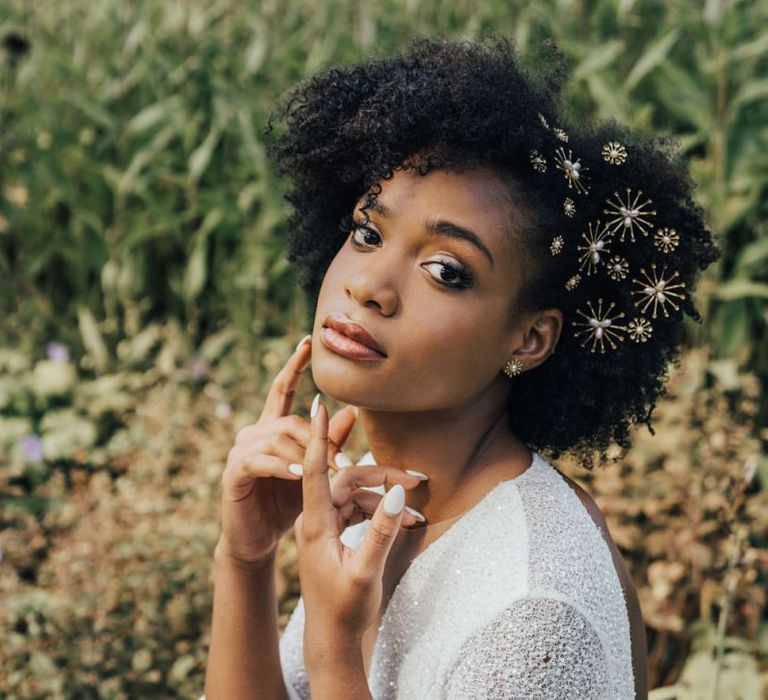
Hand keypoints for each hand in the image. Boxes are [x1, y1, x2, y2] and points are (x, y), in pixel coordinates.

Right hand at [216, 336, 356, 567]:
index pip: (282, 388)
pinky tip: (298, 473)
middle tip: (346, 461)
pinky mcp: (233, 473)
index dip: (294, 365)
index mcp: (271, 428)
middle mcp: (253, 433)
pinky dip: (281, 466)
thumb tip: (351, 413)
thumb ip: (327, 443)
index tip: (307, 341)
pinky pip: (259, 461)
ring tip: (327, 471)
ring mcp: (240, 451)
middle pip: (289, 420)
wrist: (256, 539)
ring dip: (305, 453)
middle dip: (319, 437)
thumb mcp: (311, 471)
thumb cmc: (285, 503)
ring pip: (277, 437)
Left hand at [294, 393, 418, 644]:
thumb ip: (382, 531)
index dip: (316, 435)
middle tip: (419, 478)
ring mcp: (326, 526)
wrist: (331, 639)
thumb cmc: (345, 609)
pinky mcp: (335, 533)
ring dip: (387, 496)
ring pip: (357, 494)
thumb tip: (396, 493)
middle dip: (383, 475)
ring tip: (420, 504)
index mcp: (315, 524)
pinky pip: (360, 510)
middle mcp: (317, 518)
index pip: (312, 469)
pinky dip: (383, 512)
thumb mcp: (366, 571)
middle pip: (349, 480)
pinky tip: (409, 520)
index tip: (316, 403)